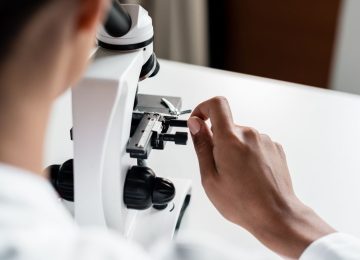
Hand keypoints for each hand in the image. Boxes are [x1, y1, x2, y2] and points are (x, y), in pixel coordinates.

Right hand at [188, 97, 334, 258]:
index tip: (198, 121)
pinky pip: (254, 144)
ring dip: (234, 150)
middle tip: (218, 167)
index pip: (216, 104)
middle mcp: (250, 134)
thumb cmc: (244, 202)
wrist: (276, 214)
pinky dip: (248, 155)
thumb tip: (196, 125)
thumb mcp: (210, 177)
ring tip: (237, 176)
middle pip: (226, 126)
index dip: (203, 108)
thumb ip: (201, 146)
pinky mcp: (275, 148)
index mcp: (231, 139)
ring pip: (240, 137)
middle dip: (218, 141)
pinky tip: (249, 175)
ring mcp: (265, 140)